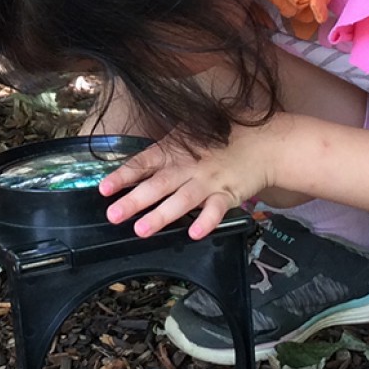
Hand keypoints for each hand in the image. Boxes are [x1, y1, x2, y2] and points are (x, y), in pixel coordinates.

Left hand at [99, 121, 279, 239]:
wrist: (264, 143)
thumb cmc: (222, 138)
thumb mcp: (189, 134)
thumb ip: (165, 149)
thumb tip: (137, 166)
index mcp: (174, 151)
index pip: (144, 163)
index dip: (123, 176)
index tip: (104, 188)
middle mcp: (188, 167)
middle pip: (158, 185)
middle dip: (135, 200)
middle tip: (114, 215)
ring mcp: (208, 181)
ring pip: (182, 200)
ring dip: (162, 215)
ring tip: (141, 229)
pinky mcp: (229, 194)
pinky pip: (217, 210)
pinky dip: (206, 222)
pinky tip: (194, 234)